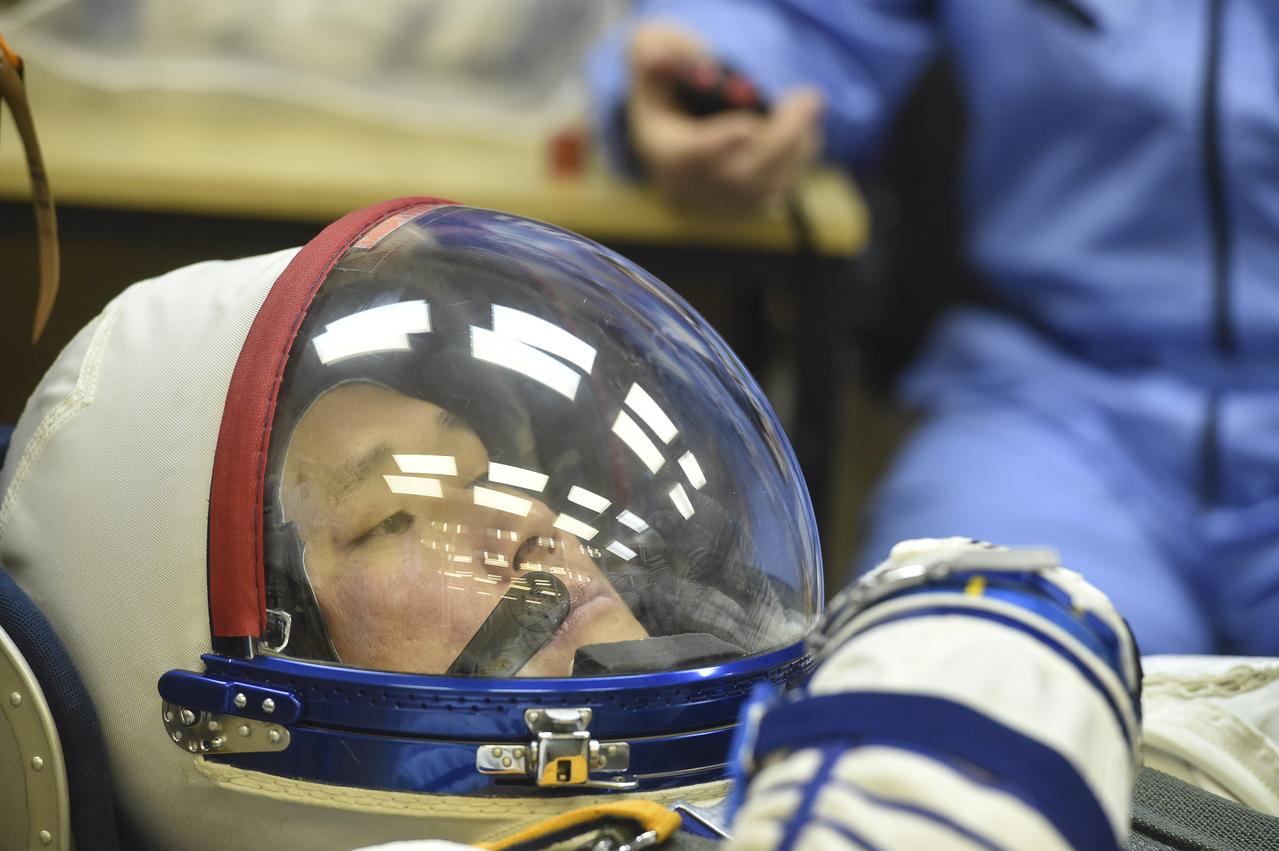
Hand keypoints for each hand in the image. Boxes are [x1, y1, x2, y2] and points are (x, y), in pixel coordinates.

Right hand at [626, 23, 823, 214]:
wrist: (679, 125)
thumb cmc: (669, 81)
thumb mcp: (654, 55)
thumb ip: (654, 48)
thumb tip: (654, 55)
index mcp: (662, 149)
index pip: (687, 157)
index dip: (716, 145)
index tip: (747, 128)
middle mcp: (689, 186)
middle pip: (738, 176)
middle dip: (779, 137)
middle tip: (810, 98)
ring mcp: (719, 203)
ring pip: (767, 185)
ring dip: (796, 144)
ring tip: (805, 104)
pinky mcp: (747, 207)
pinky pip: (781, 190)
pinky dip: (798, 157)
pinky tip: (801, 127)